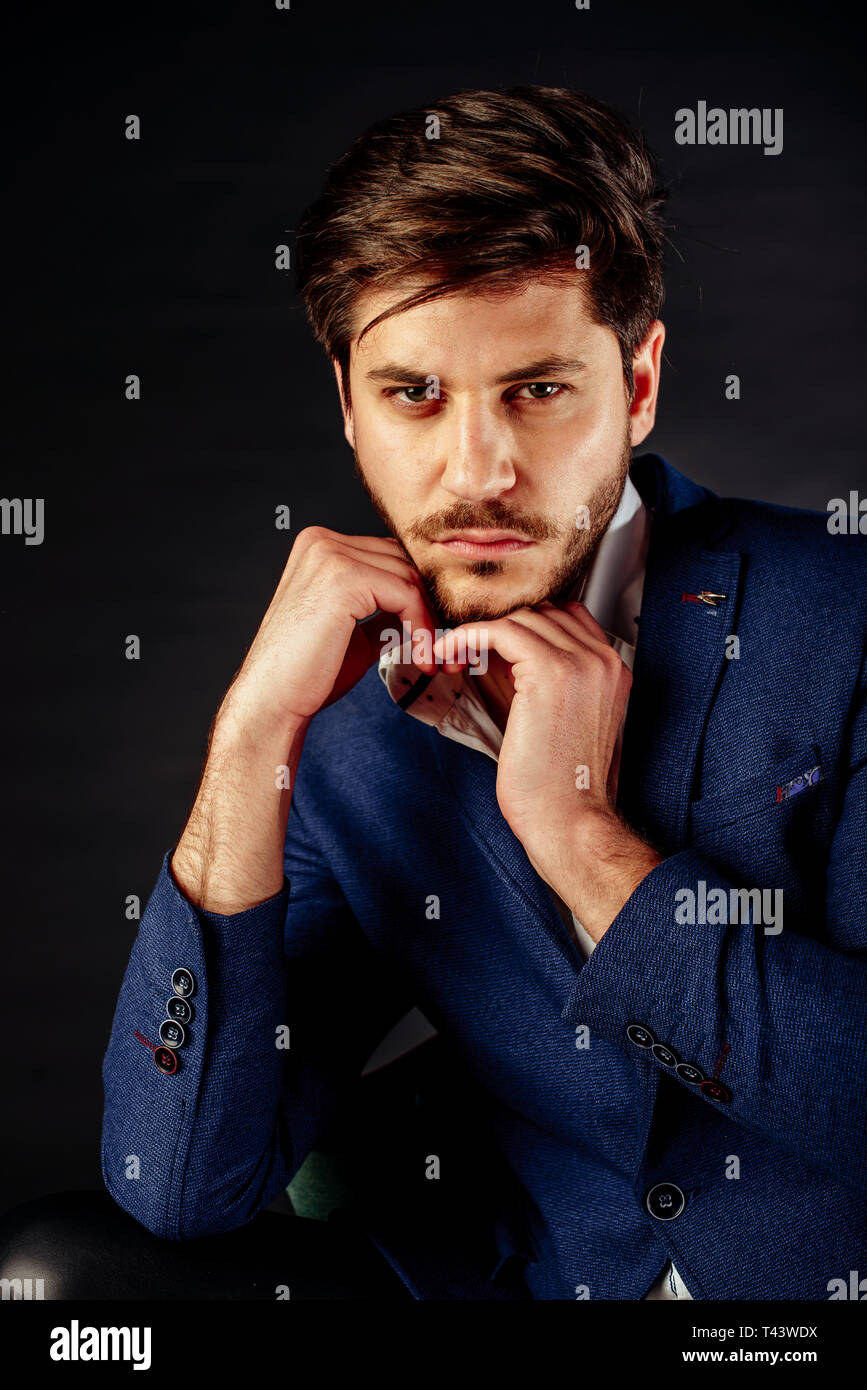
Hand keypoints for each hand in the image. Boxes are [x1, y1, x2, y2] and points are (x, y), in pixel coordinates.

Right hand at [223, 526, 437, 731]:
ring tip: (429, 657)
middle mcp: (321, 541)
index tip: (431, 633)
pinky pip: (405, 594)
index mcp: (319, 546)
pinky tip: (421, 658)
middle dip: (427, 604)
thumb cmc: (307, 673)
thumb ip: (381, 609)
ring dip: (428, 620)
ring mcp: (329, 555)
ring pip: (408, 577)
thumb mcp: (354, 630)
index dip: (416, 593)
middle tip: (440, 646)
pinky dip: (421, 628)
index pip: (389, 555)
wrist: (273, 701)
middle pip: (402, 561)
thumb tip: (417, 605)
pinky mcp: (343, 579)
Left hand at [434, 600, 627, 843]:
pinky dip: (466, 637)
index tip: (488, 644)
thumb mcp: (560, 721)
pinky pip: (499, 630)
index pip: (565, 617)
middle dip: (497, 627)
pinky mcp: (550, 671)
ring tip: (451, 657)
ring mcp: (581, 662)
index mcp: (612, 671)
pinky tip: (448, 654)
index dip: (521, 626)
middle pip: (541, 611)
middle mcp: (603, 660)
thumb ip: (541, 682)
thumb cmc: (559, 787)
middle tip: (462, 651)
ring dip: (477, 633)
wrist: (569, 821)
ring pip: (519, 617)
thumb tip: (494, 655)